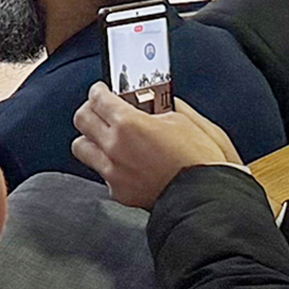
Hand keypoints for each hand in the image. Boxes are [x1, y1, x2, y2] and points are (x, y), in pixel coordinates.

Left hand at [71, 89, 244, 209]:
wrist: (207, 198)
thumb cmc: (201, 161)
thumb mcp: (186, 121)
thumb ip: (161, 107)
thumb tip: (155, 100)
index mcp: (129, 123)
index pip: (97, 98)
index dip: (98, 91)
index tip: (102, 90)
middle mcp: (115, 147)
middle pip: (82, 119)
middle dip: (90, 109)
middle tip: (101, 109)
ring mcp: (113, 172)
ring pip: (81, 147)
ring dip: (91, 138)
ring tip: (106, 137)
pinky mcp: (118, 192)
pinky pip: (101, 173)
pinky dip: (108, 165)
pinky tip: (123, 163)